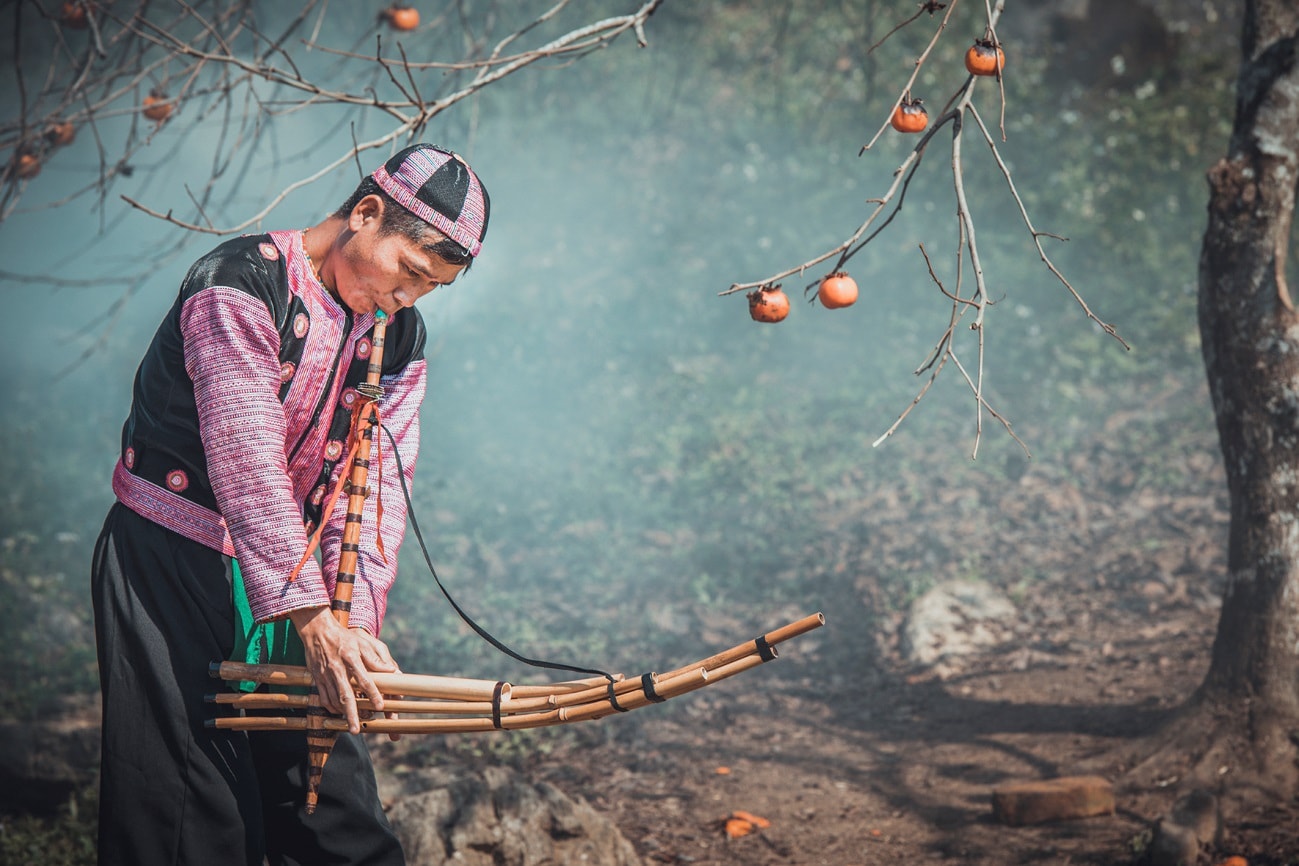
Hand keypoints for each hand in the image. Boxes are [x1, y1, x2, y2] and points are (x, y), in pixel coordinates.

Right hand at [289, 607, 399, 734]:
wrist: (317, 630)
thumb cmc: (344, 637)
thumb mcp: (362, 643)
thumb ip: (376, 659)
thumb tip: (392, 671)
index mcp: (351, 657)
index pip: (364, 679)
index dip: (373, 694)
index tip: (380, 706)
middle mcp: (337, 668)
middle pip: (345, 696)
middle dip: (351, 715)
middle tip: (357, 730)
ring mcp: (325, 675)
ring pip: (333, 700)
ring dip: (342, 714)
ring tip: (352, 725)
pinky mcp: (316, 678)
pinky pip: (323, 698)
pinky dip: (331, 708)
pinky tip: (339, 713)